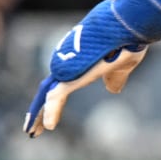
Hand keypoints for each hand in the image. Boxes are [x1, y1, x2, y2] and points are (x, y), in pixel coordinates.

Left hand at [24, 0, 160, 137]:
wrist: (128, 28)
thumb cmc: (127, 42)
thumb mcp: (121, 66)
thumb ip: (115, 78)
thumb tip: (112, 89)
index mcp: (80, 63)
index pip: (61, 84)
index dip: (53, 102)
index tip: (50, 117)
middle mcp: (70, 65)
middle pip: (49, 90)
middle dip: (39, 111)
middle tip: (33, 129)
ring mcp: (68, 69)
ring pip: (48, 95)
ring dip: (39, 114)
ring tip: (32, 132)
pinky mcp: (71, 74)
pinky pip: (56, 97)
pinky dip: (51, 112)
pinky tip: (51, 126)